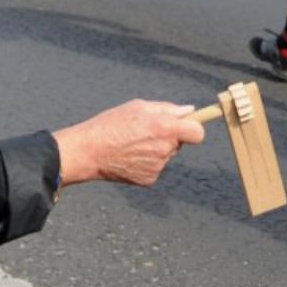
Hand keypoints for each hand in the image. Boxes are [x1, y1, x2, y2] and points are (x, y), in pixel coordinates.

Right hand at [52, 100, 204, 187]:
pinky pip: (155, 167)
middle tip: (145, 131)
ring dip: (156, 149)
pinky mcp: (149, 179)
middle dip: (168, 136)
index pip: (197, 133)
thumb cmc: (111, 124)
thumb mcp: (138, 107)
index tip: (188, 126)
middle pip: (179, 143)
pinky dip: (146, 162)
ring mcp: (157, 167)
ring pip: (165, 155)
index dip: (194, 129)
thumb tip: (189, 110)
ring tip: (132, 143)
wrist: (89, 152)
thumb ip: (167, 108)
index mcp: (165, 128)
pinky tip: (129, 156)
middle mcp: (164, 149)